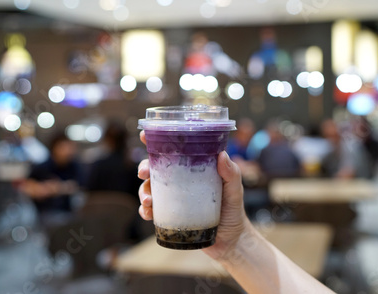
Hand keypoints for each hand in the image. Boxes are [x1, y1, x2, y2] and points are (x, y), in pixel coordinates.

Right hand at [137, 131, 248, 260]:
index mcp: (192, 168)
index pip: (172, 151)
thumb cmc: (234, 210)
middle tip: (143, 172)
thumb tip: (221, 154)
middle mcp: (179, 180)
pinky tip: (148, 214)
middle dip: (144, 167)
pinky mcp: (169, 215)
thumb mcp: (234, 189)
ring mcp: (173, 198)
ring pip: (149, 189)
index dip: (156, 141)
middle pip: (155, 168)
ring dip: (143, 192)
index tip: (145, 136)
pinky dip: (145, 210)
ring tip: (148, 201)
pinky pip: (151, 210)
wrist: (231, 241)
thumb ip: (231, 173)